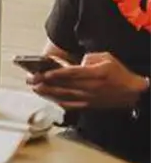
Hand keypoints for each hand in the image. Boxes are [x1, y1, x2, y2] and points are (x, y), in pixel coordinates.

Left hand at [28, 52, 149, 109]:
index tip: (42, 73)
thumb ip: (89, 57)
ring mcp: (89, 98)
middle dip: (45, 83)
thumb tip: (77, 62)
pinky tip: (49, 98)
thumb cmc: (119, 73)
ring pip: (64, 96)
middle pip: (63, 85)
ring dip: (48, 93)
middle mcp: (91, 87)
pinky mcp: (89, 105)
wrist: (132, 92)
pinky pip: (70, 104)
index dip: (55, 74)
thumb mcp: (106, 58)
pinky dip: (58, 101)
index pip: (71, 74)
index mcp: (95, 74)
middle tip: (31, 80)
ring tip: (35, 89)